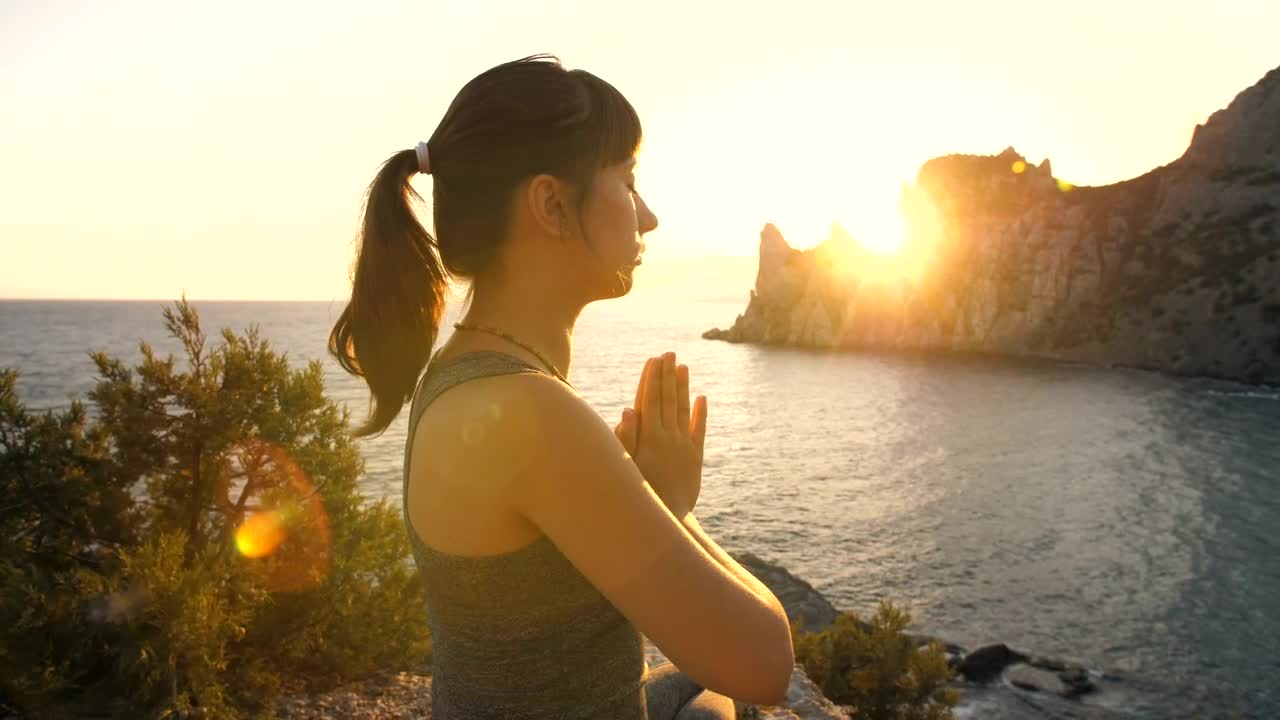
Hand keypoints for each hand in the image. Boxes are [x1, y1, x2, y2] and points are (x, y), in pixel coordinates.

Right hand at [614, 352, 706, 515]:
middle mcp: (668, 437)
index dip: (652, 378)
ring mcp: (684, 446)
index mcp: (649, 437)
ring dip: (683, 387)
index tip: (654, 359)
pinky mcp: (695, 458)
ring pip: (683, 409)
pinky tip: (702, 398)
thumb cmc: (639, 493)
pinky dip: (700, 413)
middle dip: (667, 375)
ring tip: (683, 366)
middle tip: (669, 353)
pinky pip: (698, 430)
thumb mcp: (627, 466)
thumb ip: (627, 438)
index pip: (650, 400)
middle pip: (668, 399)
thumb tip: (628, 409)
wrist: (667, 519)